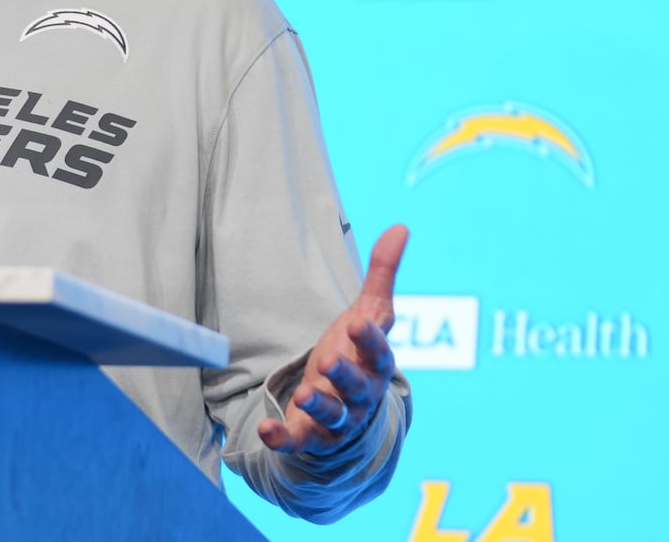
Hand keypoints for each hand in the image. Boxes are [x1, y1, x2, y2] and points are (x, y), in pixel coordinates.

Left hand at [257, 224, 407, 456]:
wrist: (351, 414)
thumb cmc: (358, 356)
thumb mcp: (369, 315)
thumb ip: (382, 275)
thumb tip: (401, 227)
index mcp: (373, 364)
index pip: (377, 353)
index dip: (369, 339)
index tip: (358, 322)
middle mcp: (360, 395)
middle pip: (357, 387)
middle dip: (344, 375)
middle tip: (327, 360)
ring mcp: (337, 419)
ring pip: (333, 416)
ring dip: (319, 406)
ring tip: (303, 394)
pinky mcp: (311, 436)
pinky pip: (298, 441)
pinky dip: (283, 439)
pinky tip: (267, 431)